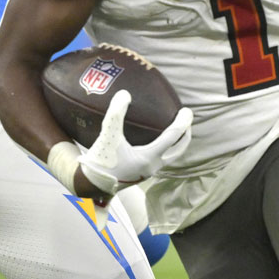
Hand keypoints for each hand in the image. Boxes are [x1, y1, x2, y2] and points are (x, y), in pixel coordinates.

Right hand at [78, 91, 193, 194]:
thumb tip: (124, 94)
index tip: (187, 111)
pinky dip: (165, 149)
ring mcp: (148, 171)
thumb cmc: (102, 160)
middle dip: (185, 135)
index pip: (173, 137)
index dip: (182, 122)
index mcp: (149, 157)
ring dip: (176, 144)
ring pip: (170, 157)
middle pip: (178, 150)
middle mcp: (153, 166)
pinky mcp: (141, 173)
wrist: (92, 184)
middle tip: (186, 121)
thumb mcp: (108, 134)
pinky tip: (156, 141)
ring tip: (175, 130)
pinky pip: (160, 159)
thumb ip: (116, 113)